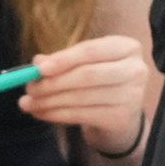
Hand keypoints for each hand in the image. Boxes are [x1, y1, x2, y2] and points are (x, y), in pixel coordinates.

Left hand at [19, 35, 151, 155]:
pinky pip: (81, 115)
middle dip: (53, 83)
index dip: (64, 59)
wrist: (122, 112)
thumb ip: (63, 60)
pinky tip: (41, 113)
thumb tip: (37, 62)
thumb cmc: (101, 80)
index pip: (92, 50)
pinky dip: (56, 115)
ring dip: (49, 101)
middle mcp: (136, 70)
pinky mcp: (120, 118)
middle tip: (29, 89)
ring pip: (81, 97)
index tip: (39, 68)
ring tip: (28, 103)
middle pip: (87, 75)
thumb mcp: (86, 63)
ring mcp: (131, 96)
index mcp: (128, 47)